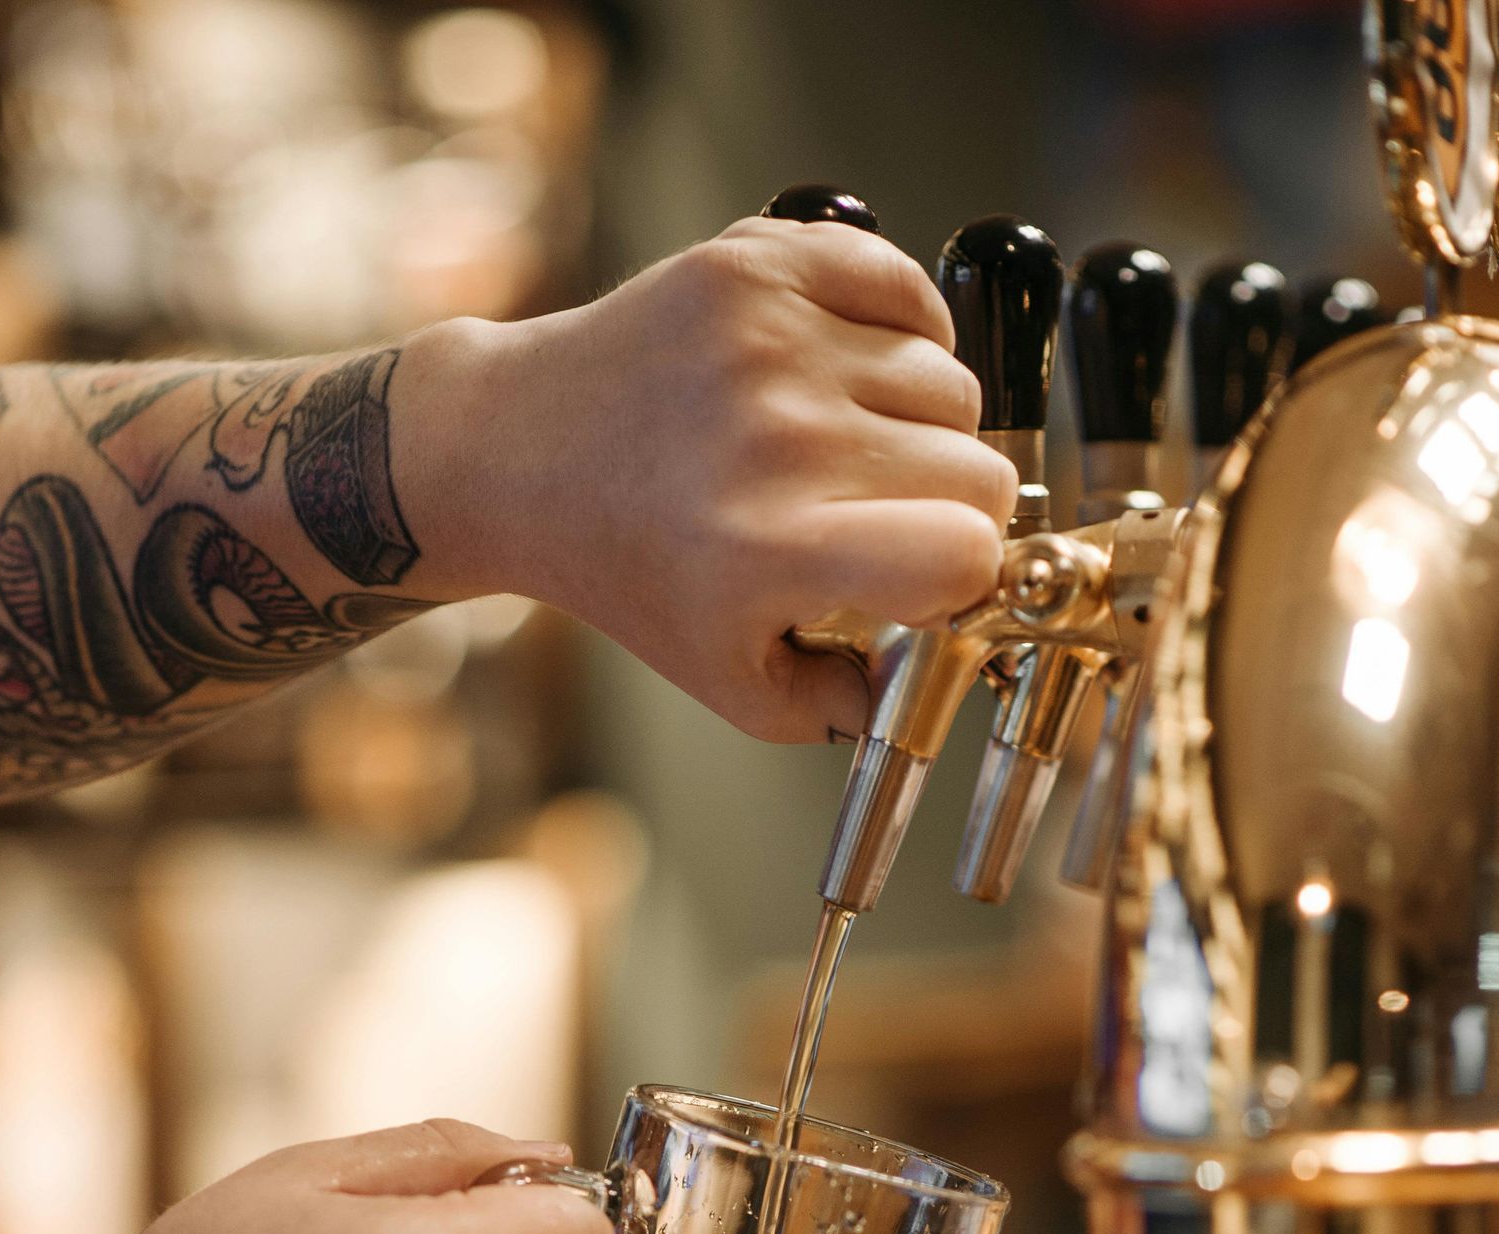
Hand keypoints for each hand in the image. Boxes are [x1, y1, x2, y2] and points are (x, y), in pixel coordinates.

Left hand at [399, 216, 1015, 742]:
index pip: (966, 550)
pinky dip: (902, 330)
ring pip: (951, 380)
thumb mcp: (724, 678)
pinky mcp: (762, 264)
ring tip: (850, 449)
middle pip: (977, 468)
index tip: (926, 580)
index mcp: (774, 548)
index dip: (964, 573)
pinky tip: (852, 374)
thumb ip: (834, 705)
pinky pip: (908, 286)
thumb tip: (914, 689)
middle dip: (950, 508)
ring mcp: (773, 339)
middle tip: (883, 519)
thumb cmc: (629, 568)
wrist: (521, 452)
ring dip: (922, 425)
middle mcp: (780, 437)